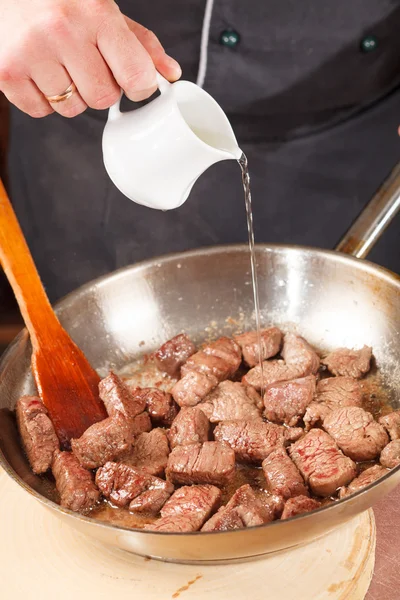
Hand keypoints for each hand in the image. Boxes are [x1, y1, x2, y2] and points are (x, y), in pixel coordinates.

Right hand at [0, 0, 180, 117]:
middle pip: (103, 98)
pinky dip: (42, 99)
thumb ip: (139, 43)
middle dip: (100, 88)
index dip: (139, 86)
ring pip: (72, 109)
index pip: (136, 75)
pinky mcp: (7, 71)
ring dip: (70, 95)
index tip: (133, 81)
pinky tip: (37, 70)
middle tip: (85, 63)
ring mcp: (31, 52)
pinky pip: (40, 111)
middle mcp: (63, 30)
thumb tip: (170, 74)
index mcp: (95, 12)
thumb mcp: (102, 9)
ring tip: (57, 63)